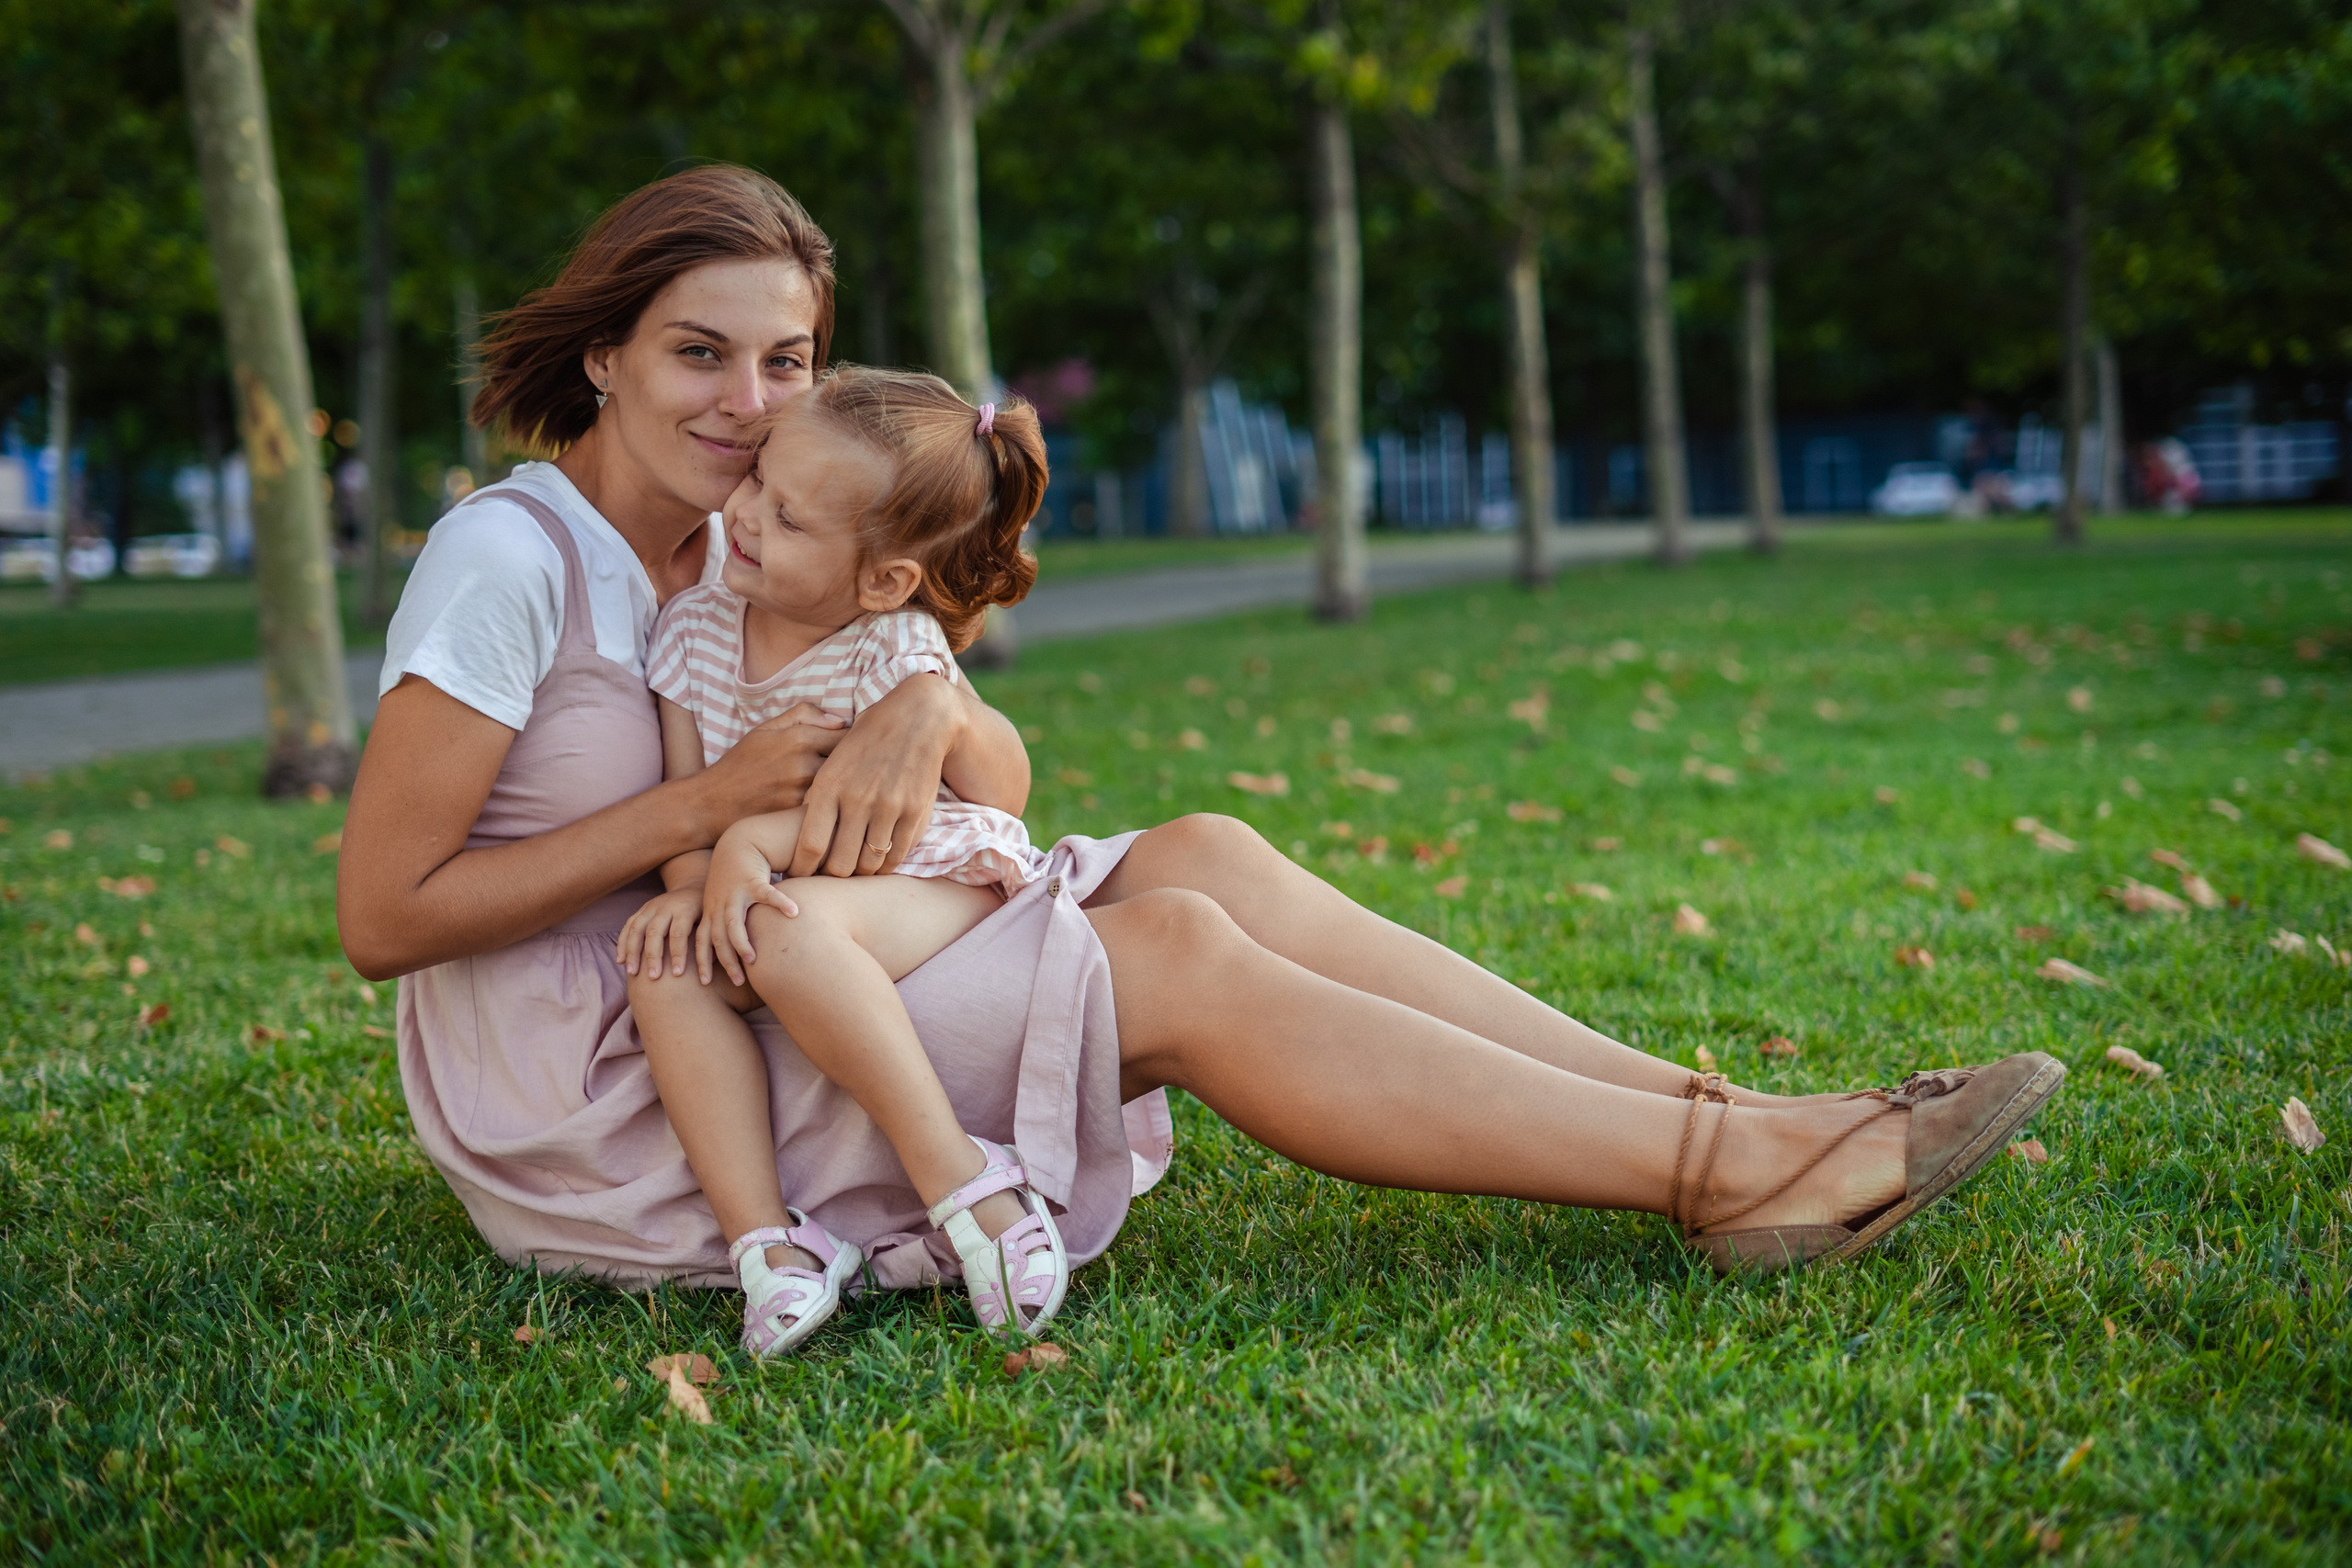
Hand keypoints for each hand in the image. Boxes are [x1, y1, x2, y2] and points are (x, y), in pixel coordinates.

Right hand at [616, 887, 706, 978]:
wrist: (691, 886)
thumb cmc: (705, 910)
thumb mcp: (711, 919)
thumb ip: (710, 938)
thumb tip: (714, 963)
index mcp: (685, 908)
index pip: (679, 933)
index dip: (678, 954)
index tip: (677, 975)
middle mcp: (665, 906)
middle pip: (654, 931)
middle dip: (652, 956)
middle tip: (653, 978)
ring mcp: (650, 907)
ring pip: (637, 928)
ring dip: (632, 951)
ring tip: (632, 973)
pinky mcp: (641, 910)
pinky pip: (628, 926)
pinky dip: (622, 942)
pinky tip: (620, 960)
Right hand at [692, 703, 845, 837]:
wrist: (710, 804)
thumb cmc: (740, 764)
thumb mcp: (765, 730)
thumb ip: (802, 716)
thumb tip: (839, 720)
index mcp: (799, 737)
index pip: (848, 735)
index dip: (856, 741)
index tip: (857, 747)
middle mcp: (804, 763)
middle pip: (851, 763)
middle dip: (856, 765)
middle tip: (861, 769)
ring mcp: (803, 792)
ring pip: (844, 787)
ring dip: (848, 787)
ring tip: (852, 788)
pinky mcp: (800, 816)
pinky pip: (830, 807)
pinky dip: (836, 806)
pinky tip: (836, 806)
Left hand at [702, 828, 800, 984]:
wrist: (736, 846)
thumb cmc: (732, 880)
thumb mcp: (721, 902)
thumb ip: (723, 924)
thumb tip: (731, 954)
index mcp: (711, 912)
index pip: (703, 941)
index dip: (702, 962)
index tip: (705, 983)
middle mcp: (719, 905)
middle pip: (717, 939)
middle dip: (725, 961)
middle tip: (737, 981)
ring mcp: (735, 894)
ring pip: (733, 924)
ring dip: (741, 944)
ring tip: (752, 960)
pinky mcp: (753, 881)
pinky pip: (767, 894)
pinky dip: (780, 903)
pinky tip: (794, 913)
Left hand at [790, 675, 959, 877]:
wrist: (918, 717)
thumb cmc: (868, 739)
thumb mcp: (834, 761)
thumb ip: (818, 796)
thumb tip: (803, 834)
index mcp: (830, 784)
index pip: (811, 845)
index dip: (802, 869)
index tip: (800, 875)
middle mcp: (858, 799)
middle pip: (840, 864)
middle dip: (832, 876)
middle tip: (829, 876)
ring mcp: (889, 807)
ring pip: (869, 864)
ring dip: (860, 873)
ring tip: (854, 870)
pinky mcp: (915, 812)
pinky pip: (897, 855)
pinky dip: (886, 865)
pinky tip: (878, 861)